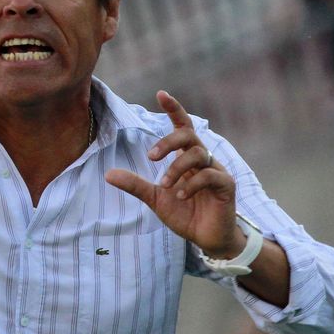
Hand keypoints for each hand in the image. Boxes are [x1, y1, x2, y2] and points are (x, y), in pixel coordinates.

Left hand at [105, 91, 242, 257]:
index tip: (160, 94)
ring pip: (199, 154)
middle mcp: (204, 160)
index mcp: (187, 158)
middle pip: (189, 135)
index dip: (174, 109)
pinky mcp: (226, 186)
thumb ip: (135, 185)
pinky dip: (192, 184)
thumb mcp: (155, 198)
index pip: (183, 126)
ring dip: (177, 168)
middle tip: (151, 157)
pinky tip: (180, 196)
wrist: (206, 239)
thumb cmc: (185, 214)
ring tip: (164, 186)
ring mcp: (217, 171)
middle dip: (169, 141)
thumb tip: (107, 174)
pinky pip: (210, 176)